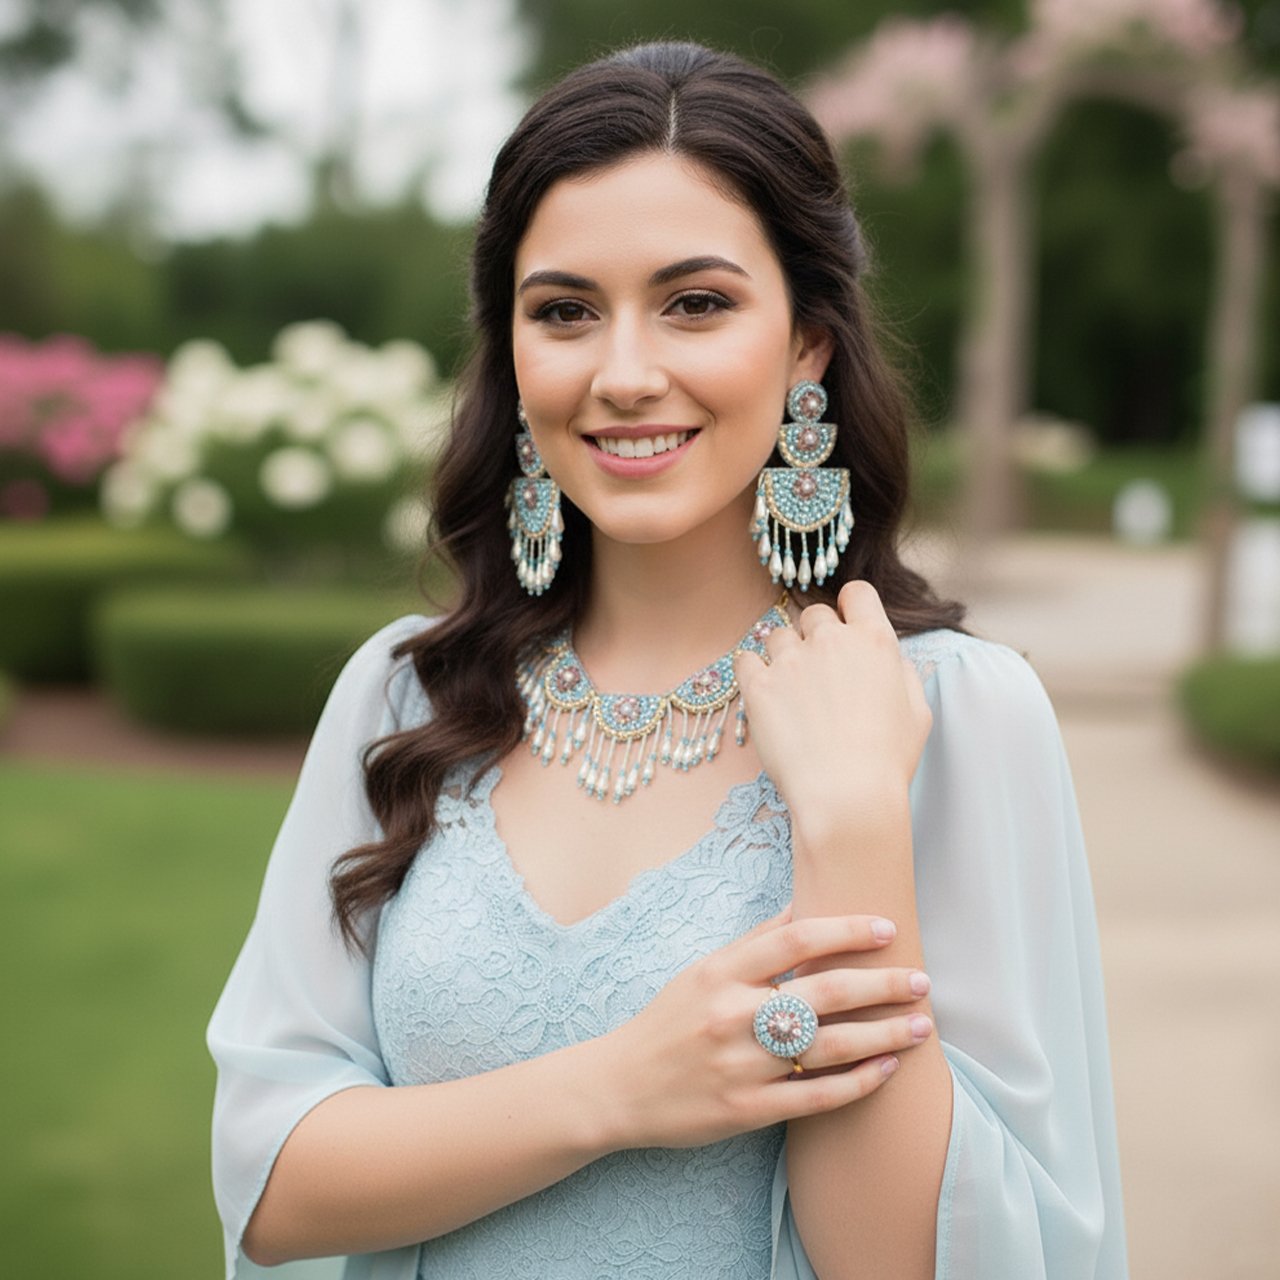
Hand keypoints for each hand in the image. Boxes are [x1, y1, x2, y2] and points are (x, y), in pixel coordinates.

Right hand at [601, 908, 933, 1149]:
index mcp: (721, 973)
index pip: (795, 940)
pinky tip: (886, 1070)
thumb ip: (753, 943)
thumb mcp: (701, 971)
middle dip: (882, 985)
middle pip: (823, 993)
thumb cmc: (667, 1022)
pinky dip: (856, 1084)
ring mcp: (740, 1066)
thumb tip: (803, 907)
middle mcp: (732, 1015)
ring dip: (882, 1035)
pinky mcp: (745, 1111)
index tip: (887, 929)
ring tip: (920, 1027)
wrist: (618, 1086)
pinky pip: (814, 1098)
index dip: (846, 930)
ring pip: (828, 1047)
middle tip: (922, 981)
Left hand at [734, 580, 931, 820]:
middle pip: (814, 614)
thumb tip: (889, 659)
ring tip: (792, 694)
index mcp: (874, 641)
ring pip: (777, 636)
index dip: (850, 608)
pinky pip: (745, 659)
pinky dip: (752, 671)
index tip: (845, 627)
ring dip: (784, 656)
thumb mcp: (917, 712)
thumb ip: (903, 673)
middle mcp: (831, 641)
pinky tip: (764, 694)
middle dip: (816, 637)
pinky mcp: (758, 685)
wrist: (846, 796)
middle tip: (819, 675)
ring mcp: (791, 661)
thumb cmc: (887, 761)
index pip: (857, 593)